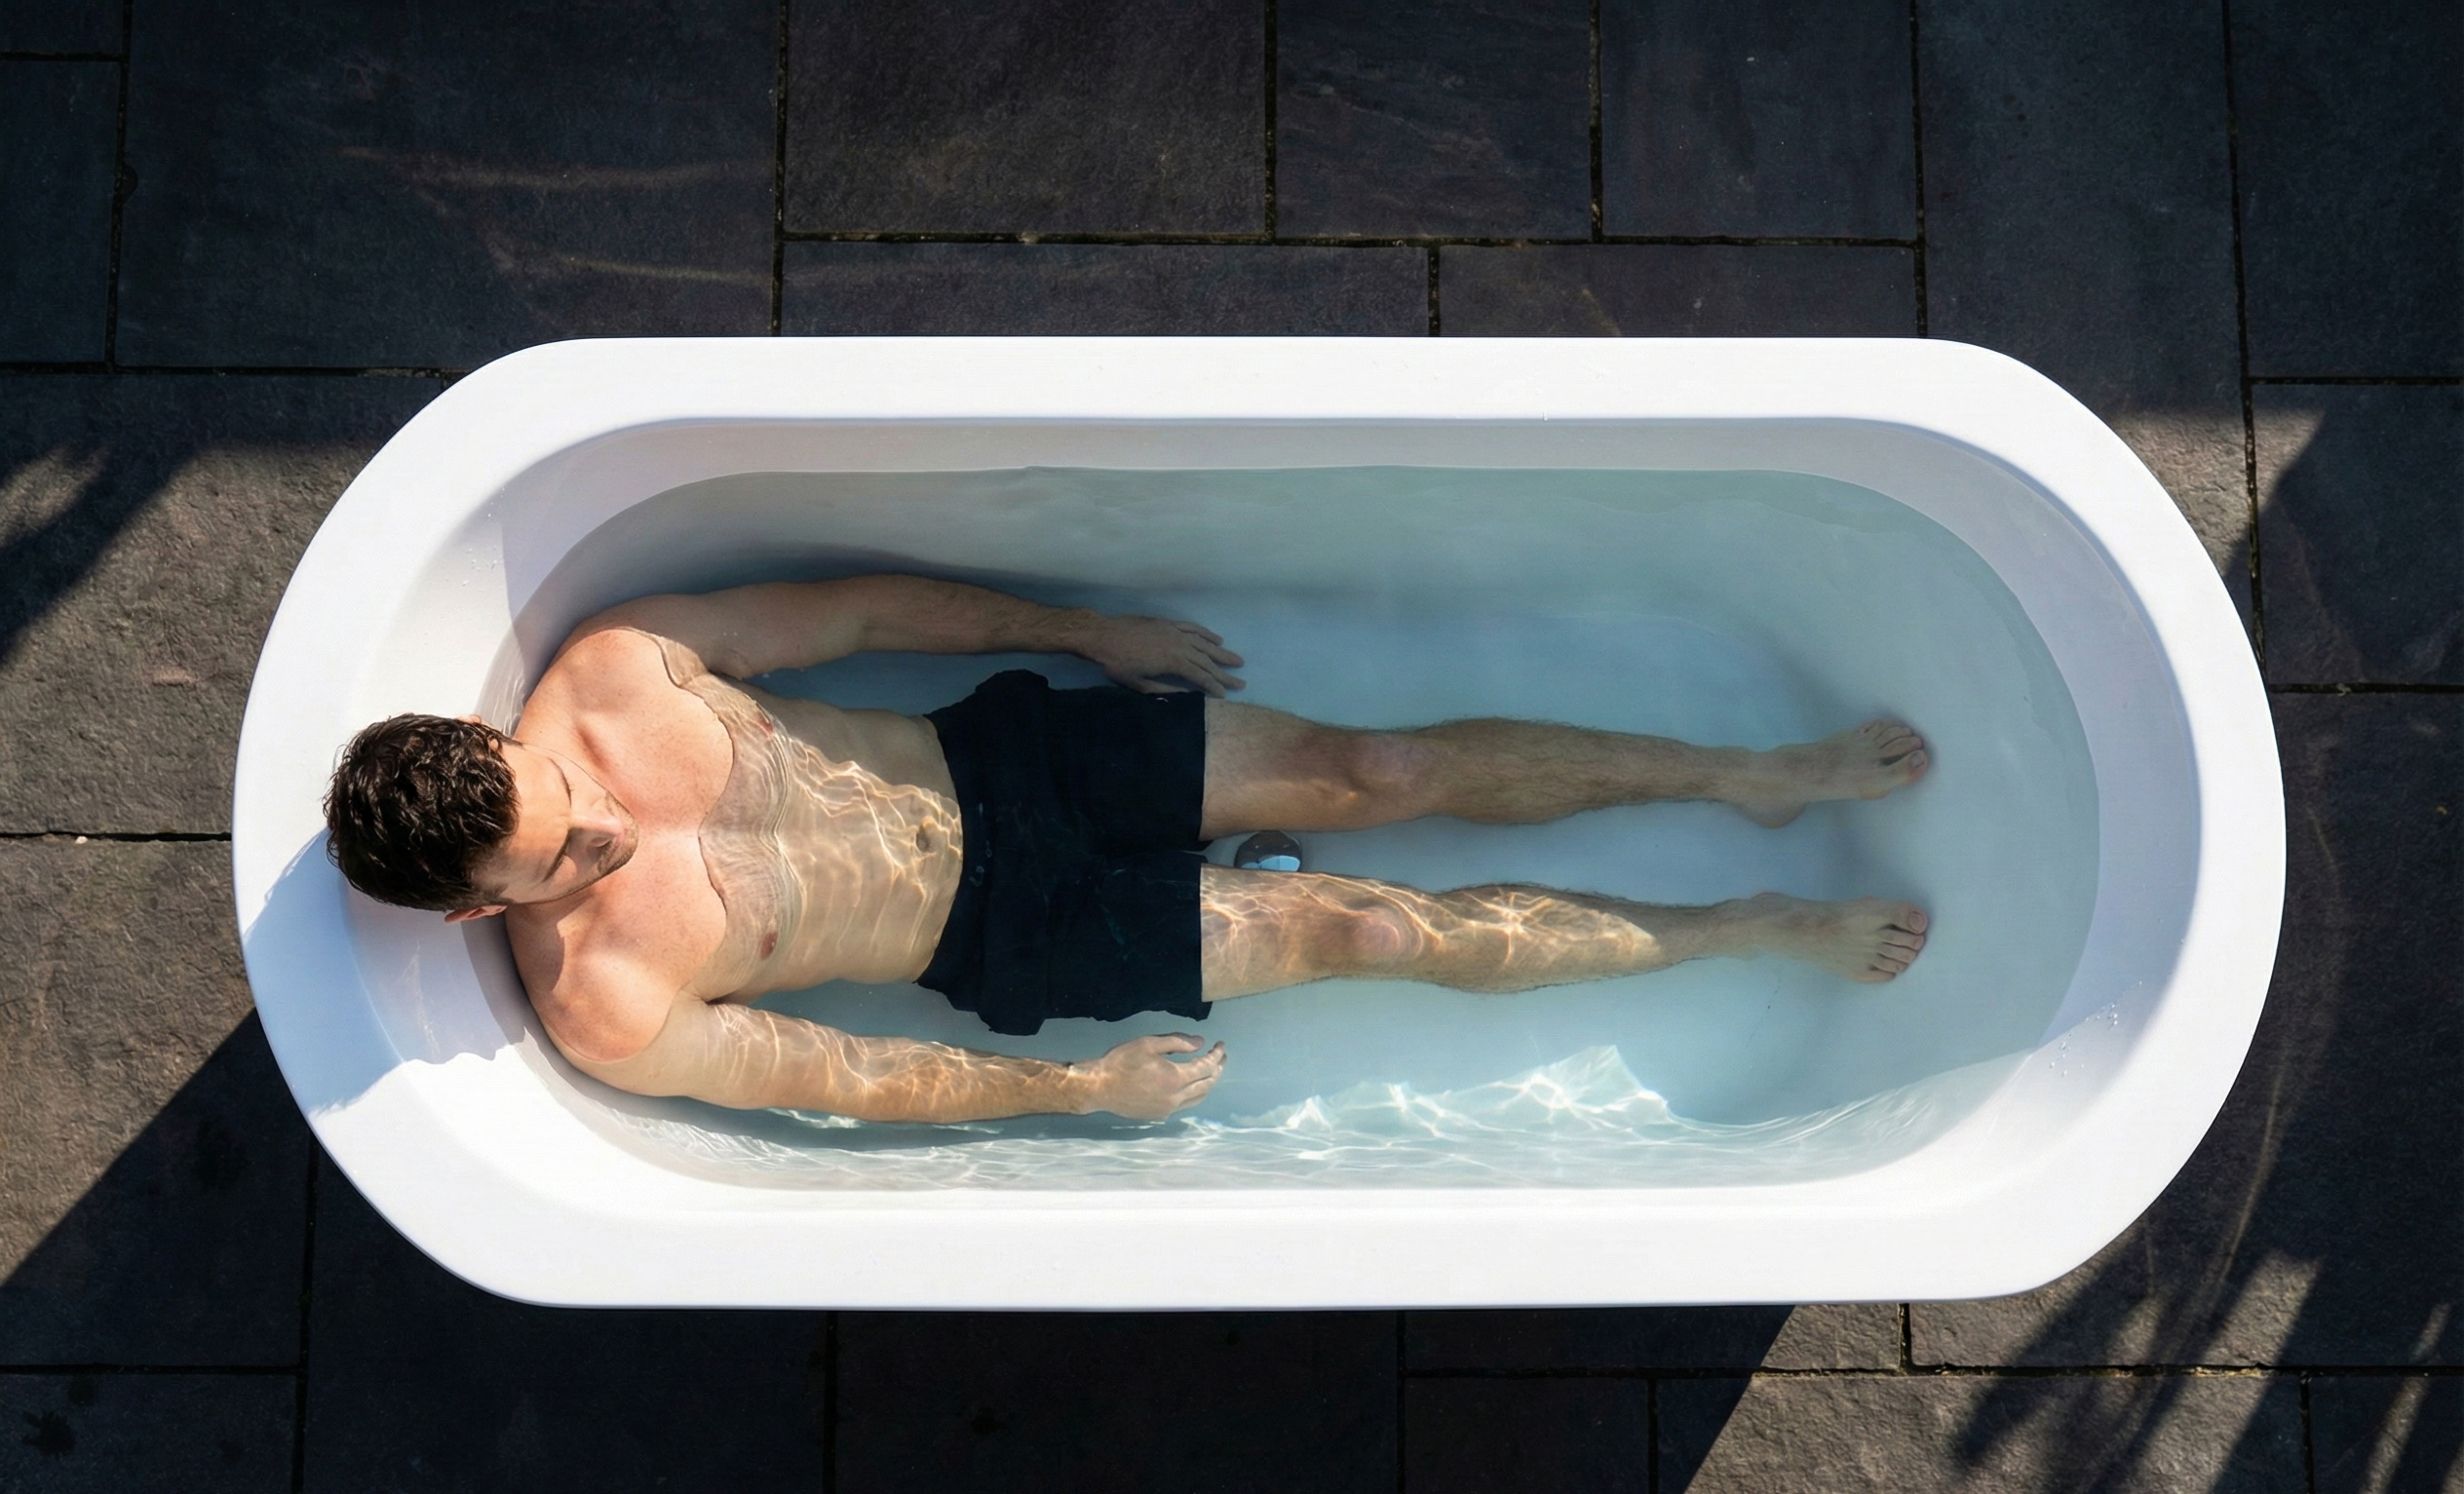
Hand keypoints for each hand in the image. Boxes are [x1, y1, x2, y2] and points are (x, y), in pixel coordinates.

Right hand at [1076, 1033, 1226, 1118]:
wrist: (1099, 1088)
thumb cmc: (1121, 1062)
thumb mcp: (1149, 1044)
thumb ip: (1177, 1042)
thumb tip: (1201, 1042)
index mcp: (1175, 1078)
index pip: (1206, 1067)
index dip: (1216, 1055)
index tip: (1221, 1045)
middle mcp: (1176, 1098)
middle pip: (1207, 1085)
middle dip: (1217, 1069)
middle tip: (1222, 1057)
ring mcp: (1168, 1109)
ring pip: (1198, 1098)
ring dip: (1208, 1084)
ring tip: (1211, 1070)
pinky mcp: (1159, 1115)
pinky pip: (1185, 1105)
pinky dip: (1194, 1093)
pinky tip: (1191, 1084)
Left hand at [1078, 615, 1245, 696]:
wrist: (1102, 635)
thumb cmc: (1117, 663)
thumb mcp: (1138, 684)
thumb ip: (1164, 690)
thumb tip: (1187, 696)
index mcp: (1173, 662)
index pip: (1200, 676)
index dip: (1214, 687)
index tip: (1225, 695)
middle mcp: (1179, 645)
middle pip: (1207, 661)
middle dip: (1224, 673)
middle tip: (1241, 682)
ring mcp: (1174, 632)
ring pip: (1204, 644)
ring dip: (1221, 653)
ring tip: (1237, 661)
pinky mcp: (1168, 623)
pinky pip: (1192, 628)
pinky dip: (1206, 634)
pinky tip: (1217, 640)